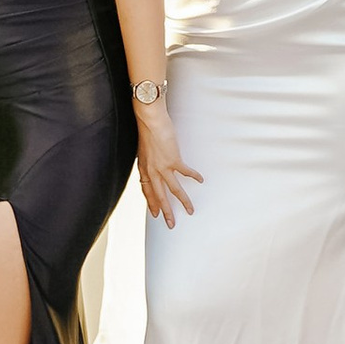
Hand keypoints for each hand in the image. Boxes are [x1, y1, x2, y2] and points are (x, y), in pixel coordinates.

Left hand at [135, 97, 201, 228]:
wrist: (149, 120)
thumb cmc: (147, 129)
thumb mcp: (144, 149)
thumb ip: (149, 159)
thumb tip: (155, 161)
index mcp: (144, 168)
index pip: (147, 191)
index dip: (151, 203)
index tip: (155, 214)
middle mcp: (152, 171)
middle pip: (159, 196)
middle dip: (165, 212)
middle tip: (171, 224)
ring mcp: (162, 167)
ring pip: (173, 190)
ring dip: (183, 201)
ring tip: (190, 210)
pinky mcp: (173, 160)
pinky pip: (185, 172)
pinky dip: (193, 176)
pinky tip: (200, 180)